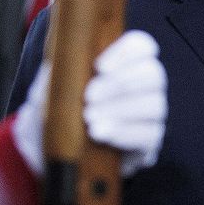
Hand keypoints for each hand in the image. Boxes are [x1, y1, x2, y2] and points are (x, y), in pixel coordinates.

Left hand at [11, 30, 166, 176]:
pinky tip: (103, 135)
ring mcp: (151, 114)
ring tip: (90, 120)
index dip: (126, 52)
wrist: (57, 157)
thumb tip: (59, 67)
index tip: (99, 67)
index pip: (142, 46)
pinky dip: (125, 132)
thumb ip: (55, 77)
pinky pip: (150, 133)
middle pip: (153, 73)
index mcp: (124, 65)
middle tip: (89, 97)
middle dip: (120, 84)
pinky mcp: (150, 141)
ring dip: (121, 109)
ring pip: (155, 103)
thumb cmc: (57, 117)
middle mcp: (145, 86)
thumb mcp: (48, 93)